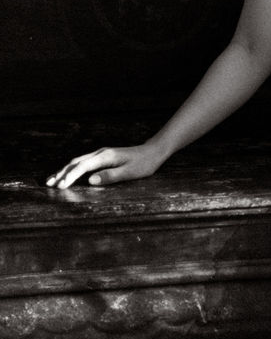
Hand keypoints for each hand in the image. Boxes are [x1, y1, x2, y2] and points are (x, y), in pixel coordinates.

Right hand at [46, 142, 162, 189]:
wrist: (153, 152)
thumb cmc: (143, 164)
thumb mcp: (129, 172)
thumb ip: (110, 176)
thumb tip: (90, 181)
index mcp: (106, 156)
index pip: (83, 166)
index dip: (71, 176)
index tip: (61, 186)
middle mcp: (101, 153)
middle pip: (76, 162)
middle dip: (62, 173)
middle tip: (49, 185)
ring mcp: (101, 154)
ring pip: (78, 161)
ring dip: (64, 170)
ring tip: (51, 180)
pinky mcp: (102, 157)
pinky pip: (83, 162)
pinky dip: (72, 169)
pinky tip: (67, 174)